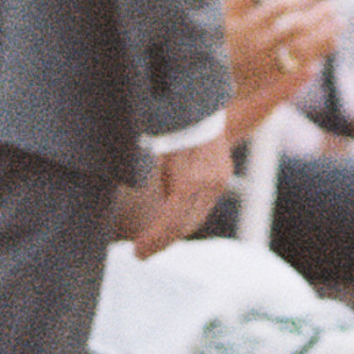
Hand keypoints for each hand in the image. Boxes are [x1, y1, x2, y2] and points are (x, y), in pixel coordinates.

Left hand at [125, 128, 231, 258]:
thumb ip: (144, 177)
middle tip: (141, 250)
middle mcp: (211, 183)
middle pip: (186, 225)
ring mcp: (220, 179)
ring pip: (196, 217)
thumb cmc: (168, 122)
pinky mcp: (223, 175)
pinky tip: (170, 216)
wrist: (198, 99)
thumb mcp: (150, 151)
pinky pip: (203, 204)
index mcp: (191, 180)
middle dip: (162, 240)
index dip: (155, 241)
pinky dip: (185, 214)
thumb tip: (130, 199)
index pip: (173, 223)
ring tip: (152, 237)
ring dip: (174, 229)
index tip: (137, 253)